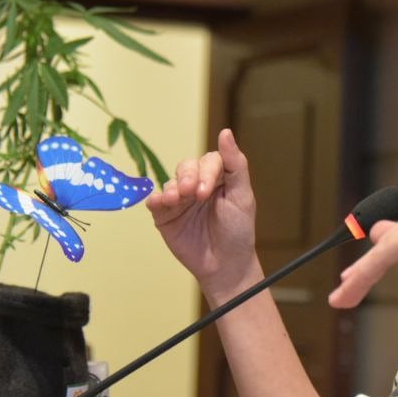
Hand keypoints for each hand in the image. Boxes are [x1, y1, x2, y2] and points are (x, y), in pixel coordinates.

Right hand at [147, 128, 262, 298]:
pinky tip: (159, 202)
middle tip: (192, 194)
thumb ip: (235, 164)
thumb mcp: (242, 196)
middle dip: (188, 177)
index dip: (206, 171)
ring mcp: (180, 199)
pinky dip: (155, 199)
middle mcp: (198, 184)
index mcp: (218, 177)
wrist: (225, 264)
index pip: (209, 161)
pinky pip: (155, 201)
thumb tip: (226, 132)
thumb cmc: (237, 230)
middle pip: (186, 167)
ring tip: (176, 199)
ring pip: (170, 182)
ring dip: (172, 188)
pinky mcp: (165, 215)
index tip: (206, 191)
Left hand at [329, 190, 397, 320]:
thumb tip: (377, 231)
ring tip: (341, 299)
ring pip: (382, 249)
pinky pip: (380, 258)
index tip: (356, 274)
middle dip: (368, 265)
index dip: (381, 252)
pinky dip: (361, 278)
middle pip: (390, 236)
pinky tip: (346, 296)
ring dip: (360, 276)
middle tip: (345, 290)